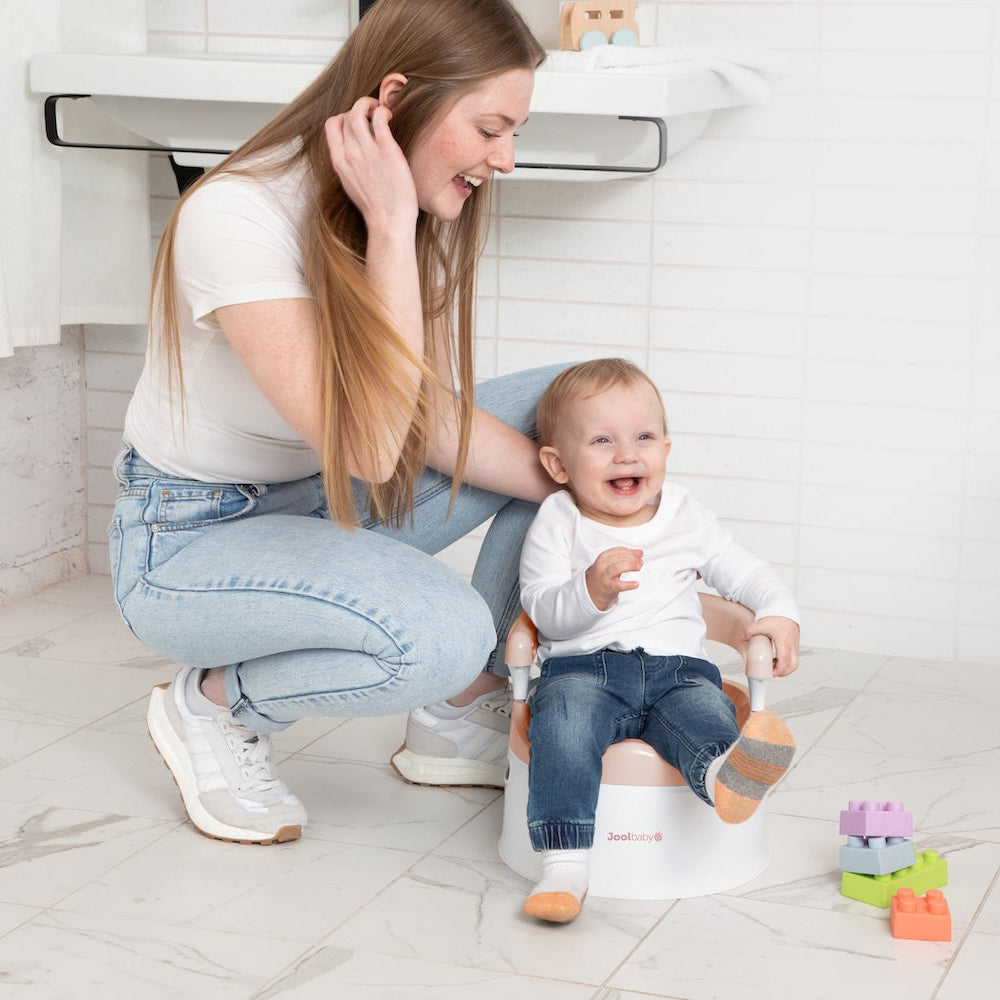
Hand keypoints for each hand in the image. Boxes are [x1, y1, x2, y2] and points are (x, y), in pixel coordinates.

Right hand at [324, 96, 417, 229]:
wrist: (389, 223)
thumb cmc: (376, 209)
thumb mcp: (352, 185)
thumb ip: (350, 165)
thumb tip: (355, 152)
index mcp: (339, 162)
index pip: (332, 126)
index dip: (343, 117)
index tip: (357, 122)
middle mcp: (350, 154)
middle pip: (346, 116)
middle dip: (358, 108)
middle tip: (371, 112)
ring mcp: (368, 152)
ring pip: (359, 111)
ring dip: (369, 104)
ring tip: (380, 110)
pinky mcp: (387, 151)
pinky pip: (380, 119)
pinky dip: (384, 112)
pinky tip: (390, 117)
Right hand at [585, 547, 642, 611]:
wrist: (594, 589)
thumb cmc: (605, 574)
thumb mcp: (613, 563)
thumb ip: (627, 556)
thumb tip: (639, 553)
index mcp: (604, 557)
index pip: (619, 551)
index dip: (631, 552)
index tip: (639, 555)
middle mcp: (603, 565)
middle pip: (618, 558)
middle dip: (631, 558)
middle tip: (640, 562)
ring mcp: (605, 576)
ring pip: (617, 568)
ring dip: (629, 566)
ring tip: (638, 567)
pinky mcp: (608, 587)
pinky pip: (618, 585)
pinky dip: (628, 584)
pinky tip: (636, 584)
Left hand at [745, 616, 799, 676]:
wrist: (785, 610)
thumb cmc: (776, 617)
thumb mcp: (761, 624)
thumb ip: (750, 631)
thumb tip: (743, 638)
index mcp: (784, 642)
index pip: (784, 662)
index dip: (778, 670)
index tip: (770, 673)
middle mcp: (792, 645)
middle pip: (793, 666)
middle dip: (783, 673)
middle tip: (772, 673)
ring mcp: (795, 646)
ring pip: (795, 663)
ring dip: (785, 668)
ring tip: (773, 666)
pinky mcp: (795, 645)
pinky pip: (793, 658)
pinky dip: (786, 662)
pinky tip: (776, 660)